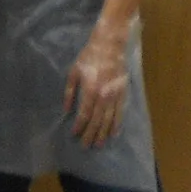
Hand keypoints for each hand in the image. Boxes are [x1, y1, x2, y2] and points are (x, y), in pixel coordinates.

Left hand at [66, 27, 131, 146]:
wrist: (110, 46)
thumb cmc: (89, 57)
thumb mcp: (74, 72)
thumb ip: (70, 92)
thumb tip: (67, 109)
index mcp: (91, 90)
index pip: (85, 114)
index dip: (79, 126)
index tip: (74, 134)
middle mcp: (104, 96)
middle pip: (97, 120)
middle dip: (91, 134)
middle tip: (86, 146)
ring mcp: (116, 95)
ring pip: (110, 119)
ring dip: (104, 133)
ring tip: (99, 144)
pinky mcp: (124, 93)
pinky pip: (121, 112)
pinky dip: (117, 124)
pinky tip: (114, 133)